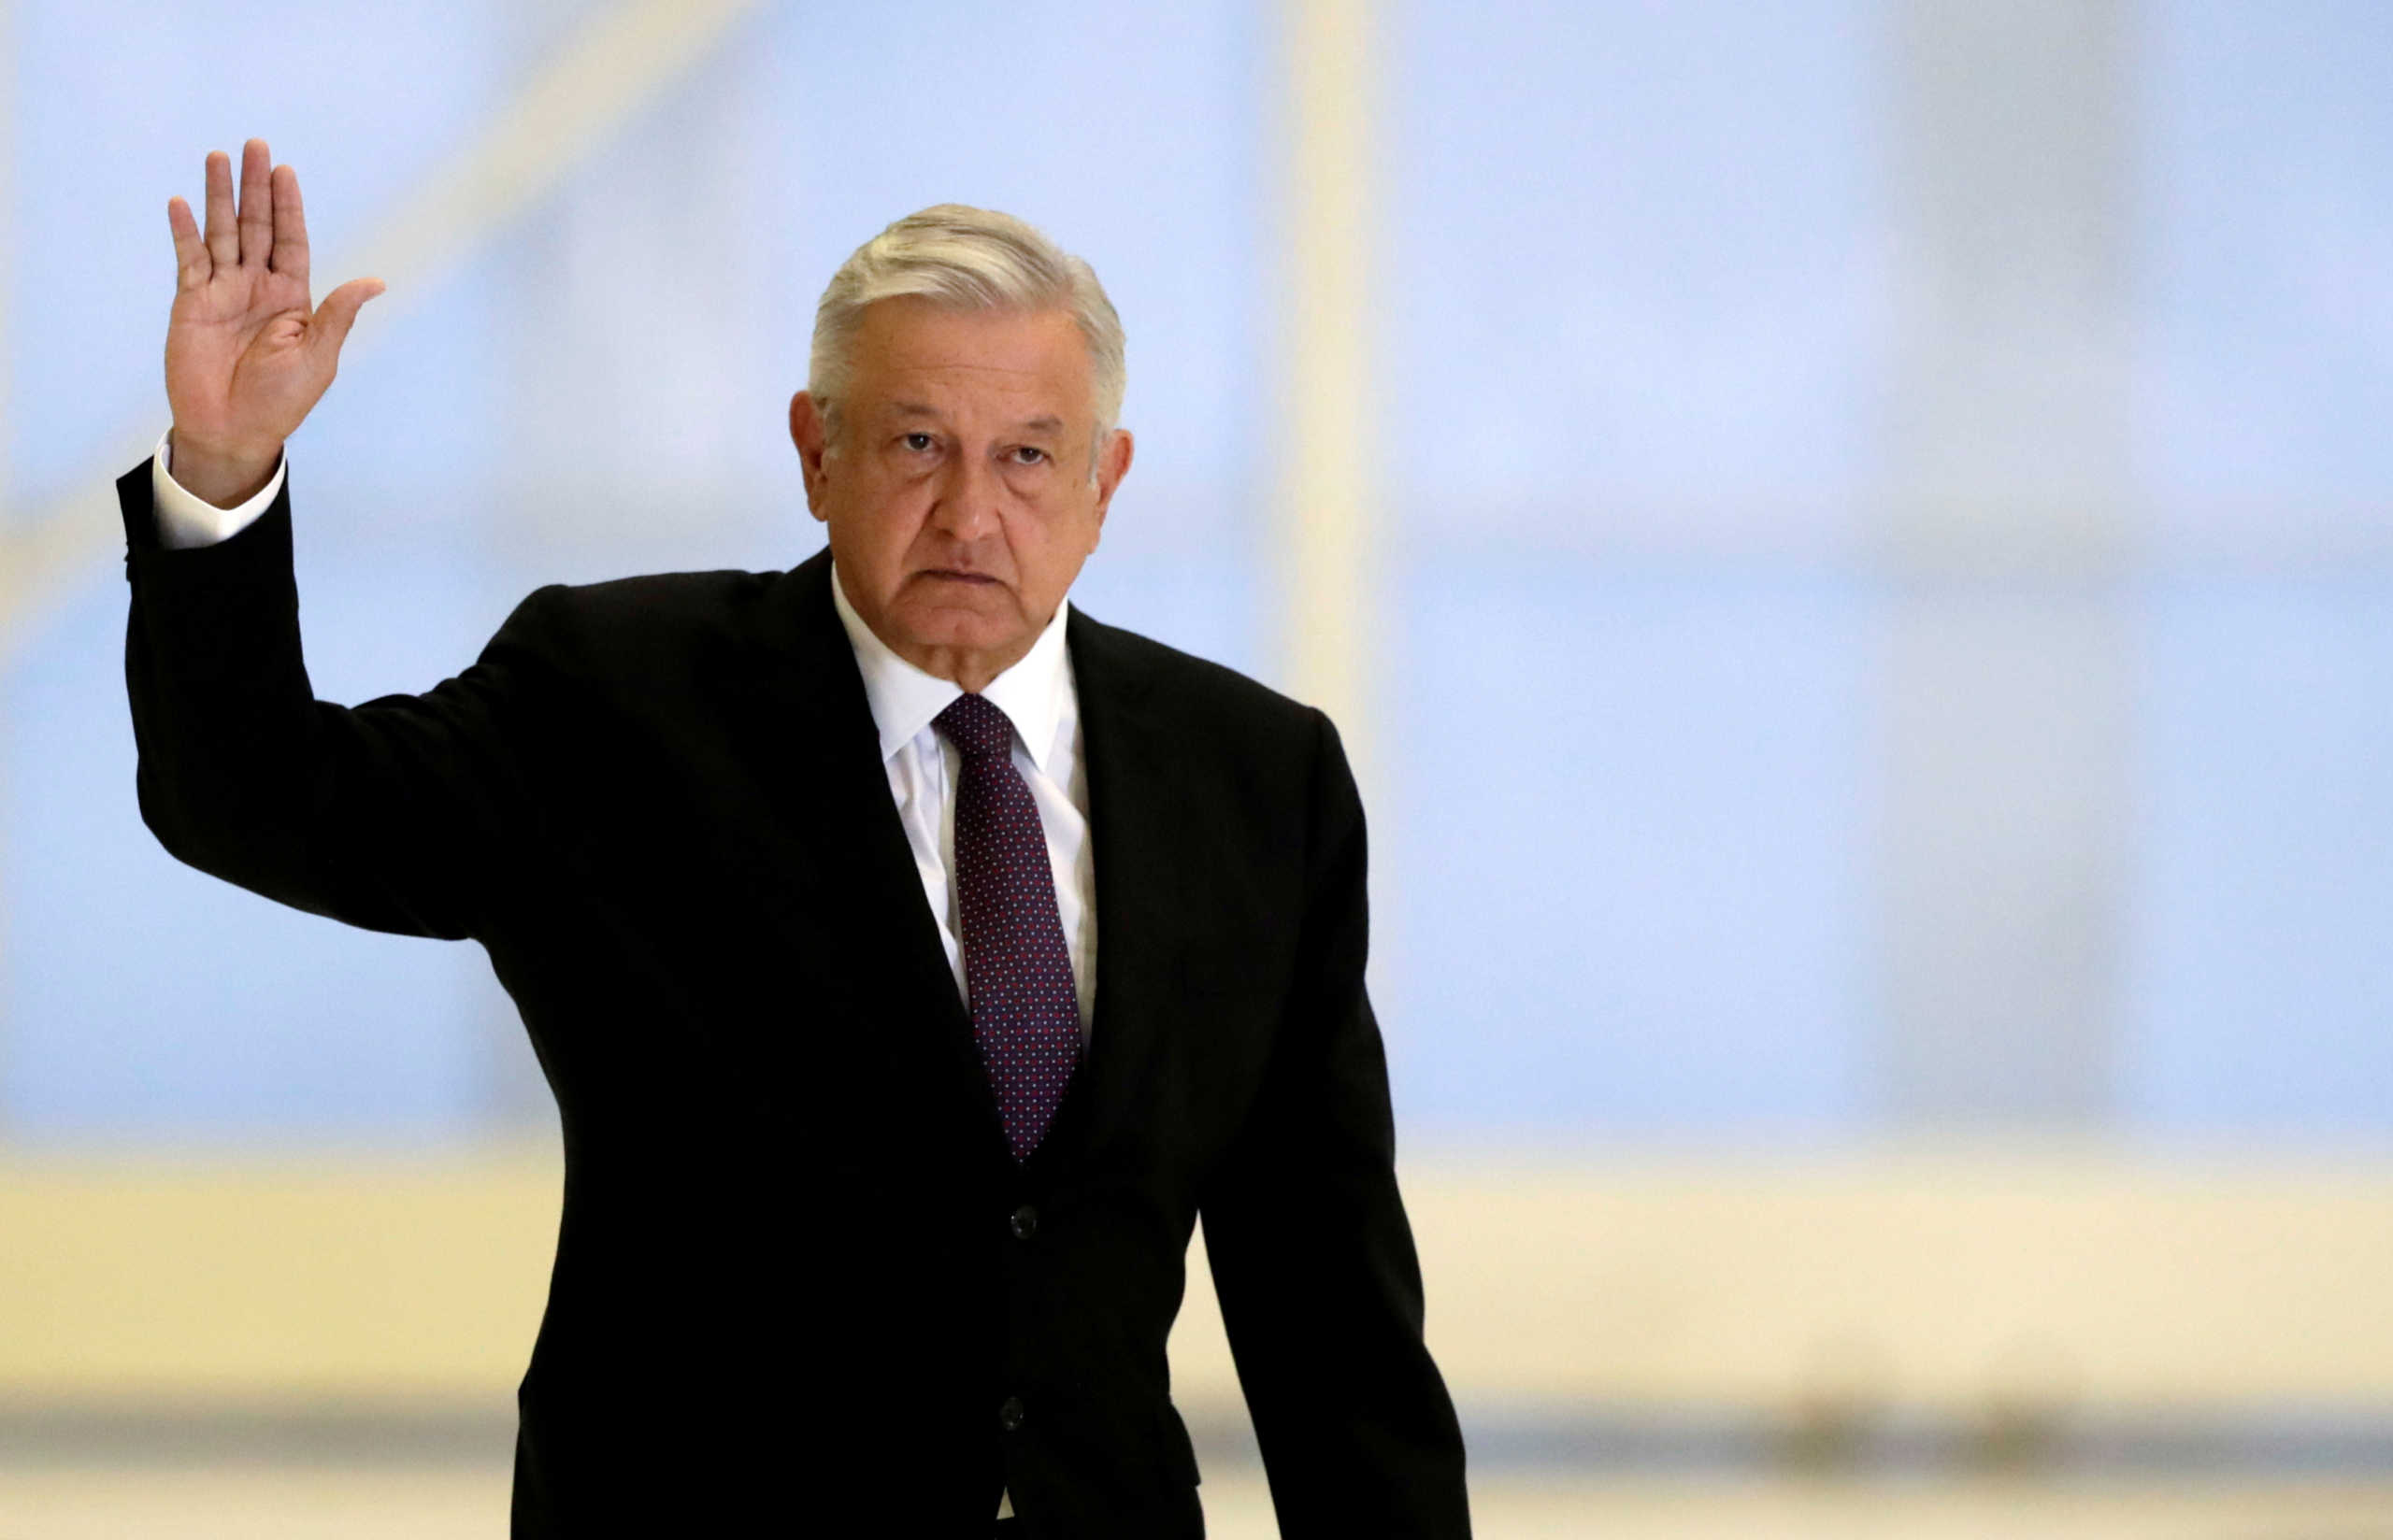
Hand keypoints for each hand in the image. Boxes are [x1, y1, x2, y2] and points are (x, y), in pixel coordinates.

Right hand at [163, 138, 382, 506]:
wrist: (233, 429)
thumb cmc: (281, 400)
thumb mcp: (318, 357)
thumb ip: (337, 315)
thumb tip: (376, 282)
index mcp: (292, 297)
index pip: (291, 240)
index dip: (289, 206)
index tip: (285, 171)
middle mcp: (257, 286)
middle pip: (256, 226)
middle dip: (255, 187)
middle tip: (255, 146)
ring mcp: (223, 291)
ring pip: (222, 233)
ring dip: (218, 197)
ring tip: (218, 158)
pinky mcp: (192, 303)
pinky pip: (189, 260)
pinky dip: (185, 232)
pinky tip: (182, 203)